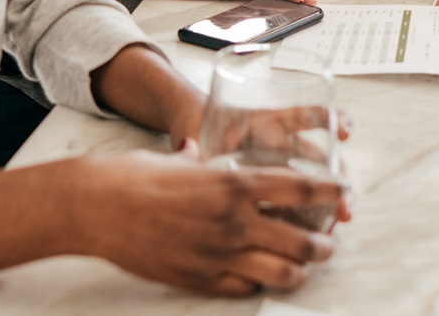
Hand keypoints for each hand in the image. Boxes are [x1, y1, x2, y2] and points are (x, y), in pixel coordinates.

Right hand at [68, 147, 343, 295]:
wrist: (94, 207)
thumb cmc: (131, 177)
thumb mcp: (178, 159)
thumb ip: (199, 160)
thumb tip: (196, 152)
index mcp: (234, 183)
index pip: (302, 188)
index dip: (331, 192)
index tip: (344, 192)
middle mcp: (234, 220)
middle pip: (304, 239)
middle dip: (324, 242)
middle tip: (328, 239)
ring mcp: (220, 254)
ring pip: (284, 272)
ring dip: (301, 269)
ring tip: (303, 264)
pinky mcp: (202, 278)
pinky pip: (247, 287)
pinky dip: (260, 281)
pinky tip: (262, 273)